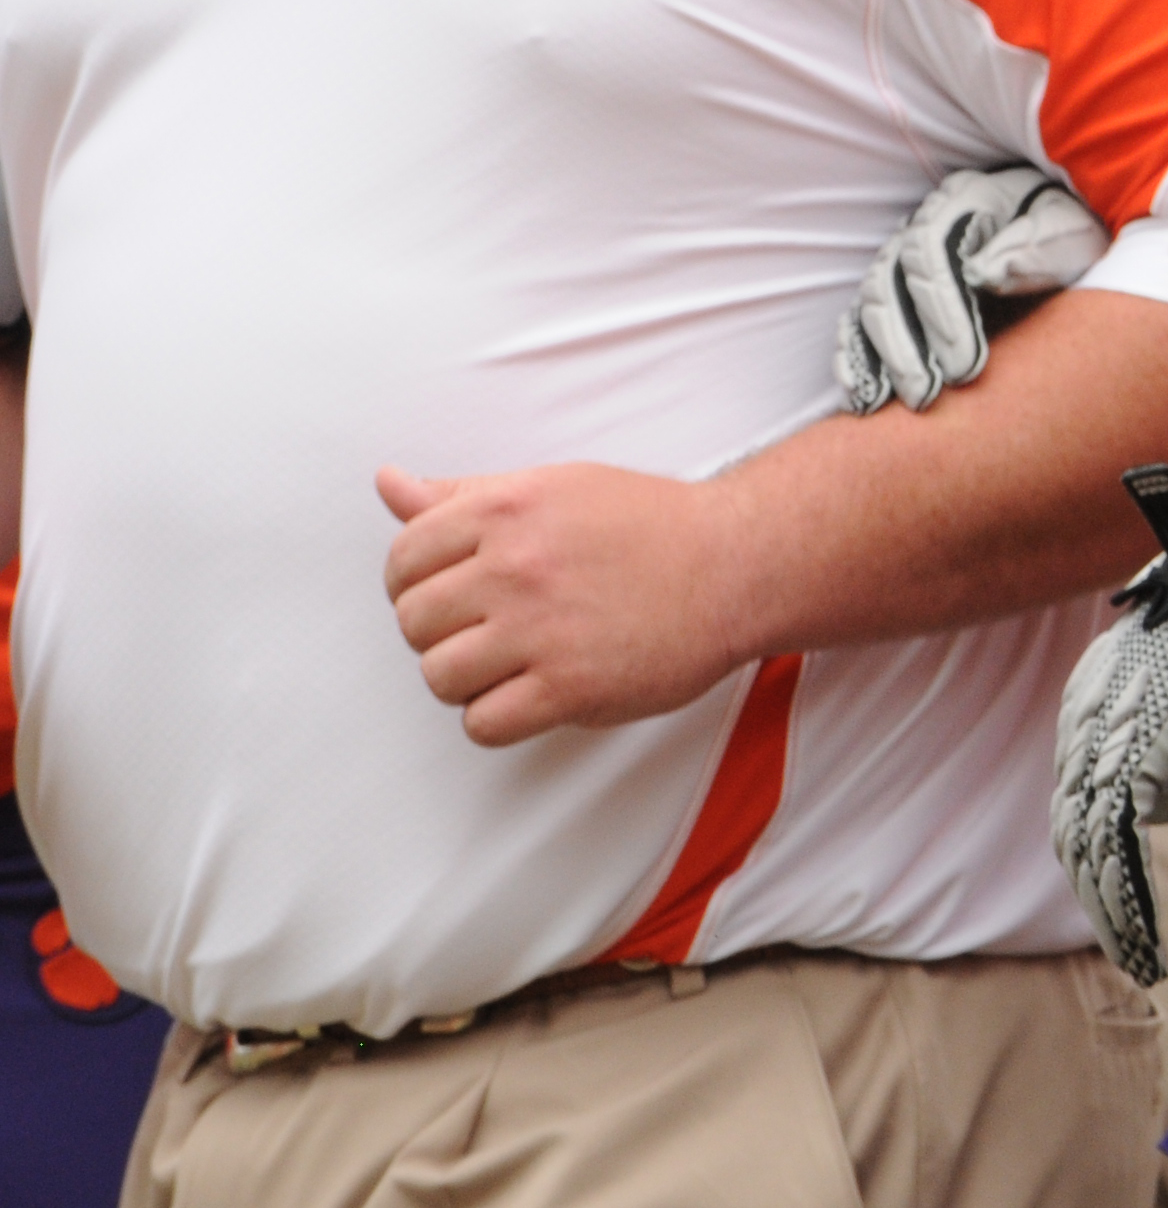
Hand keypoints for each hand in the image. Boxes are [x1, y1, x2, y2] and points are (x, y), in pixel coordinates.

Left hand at [380, 463, 755, 746]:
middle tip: (490, 628)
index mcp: (504, 510)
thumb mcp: (554, 488)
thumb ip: (465, 495)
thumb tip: (389, 484)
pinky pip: (483, 724)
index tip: (453, 593)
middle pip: (414, 622)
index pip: (402, 560)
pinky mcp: (571, 687)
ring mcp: (542, 629)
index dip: (416, 582)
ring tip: (513, 662)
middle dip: (442, 632)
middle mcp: (516, 566)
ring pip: (440, 677)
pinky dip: (499, 717)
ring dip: (469, 678)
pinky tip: (534, 692)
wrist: (738, 565)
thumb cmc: (648, 525)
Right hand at [836, 166, 1107, 414]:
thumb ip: (1035, 247)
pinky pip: (861, 319)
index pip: (932, 252)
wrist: (1069, 231)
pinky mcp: (897, 287)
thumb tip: (982, 272)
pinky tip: (862, 396)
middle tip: (927, 397)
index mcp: (968, 200)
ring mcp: (906, 254)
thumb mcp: (1073, 232)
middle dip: (905, 345)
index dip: (942, 312)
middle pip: (891, 282)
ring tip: (887, 405)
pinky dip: (856, 356)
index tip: (964, 367)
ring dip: (877, 357)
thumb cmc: (1075, 234)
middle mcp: (926, 224)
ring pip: (871, 304)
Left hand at [1052, 469, 1167, 983]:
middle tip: (1127, 941)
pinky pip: (1116, 856)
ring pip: (1087, 853)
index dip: (1096, 845)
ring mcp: (1104, 745)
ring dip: (1112, 914)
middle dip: (1096, 891)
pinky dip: (1129, 908)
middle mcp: (1084, 721)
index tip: (1119, 886)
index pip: (1080, 788)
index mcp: (1091, 694)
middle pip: (1072, 827)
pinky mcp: (1135, 764)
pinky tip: (1146, 945)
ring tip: (1139, 960)